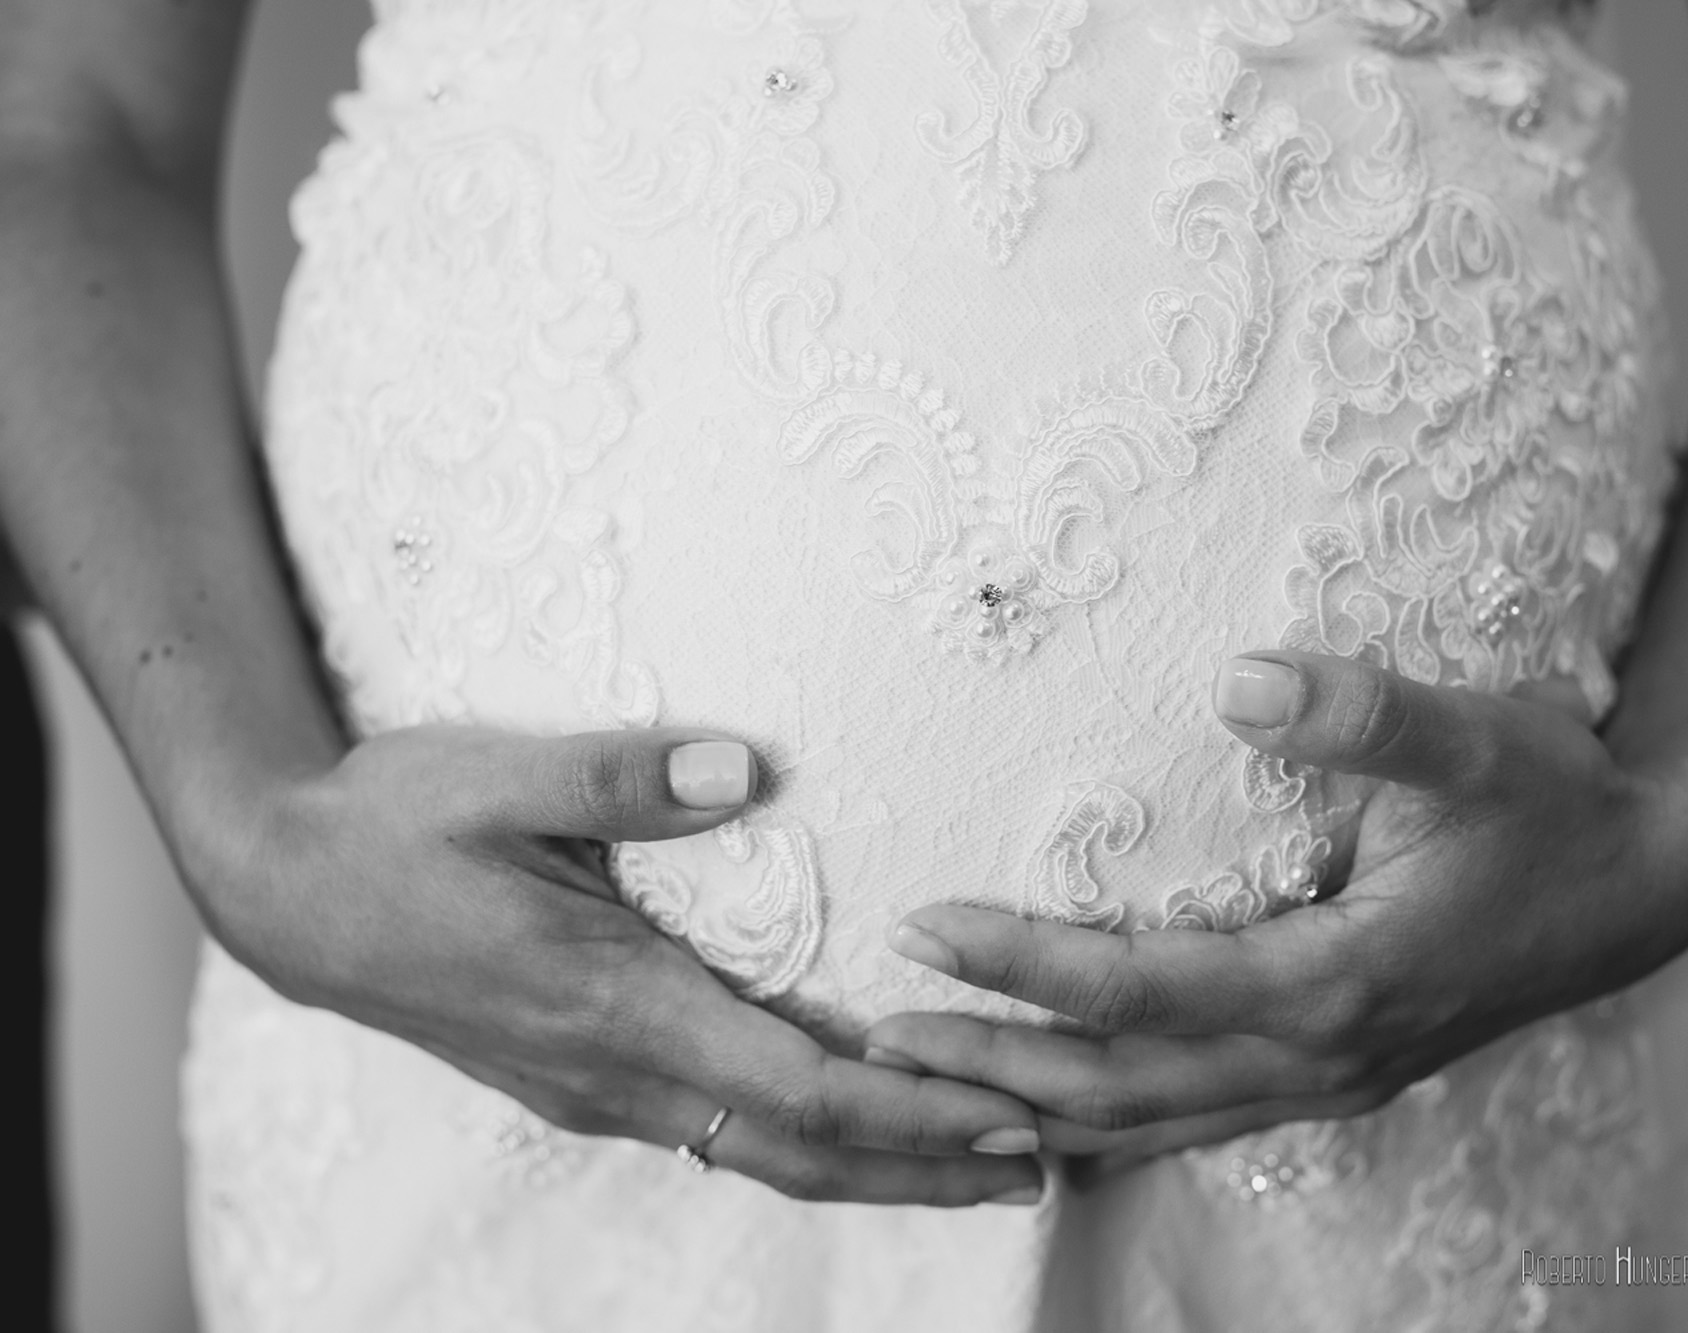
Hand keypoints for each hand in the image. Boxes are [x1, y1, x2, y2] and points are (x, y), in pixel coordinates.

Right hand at [184, 725, 1044, 1206]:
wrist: (285, 891)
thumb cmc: (392, 825)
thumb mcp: (499, 778)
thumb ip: (624, 776)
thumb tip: (745, 767)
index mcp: (615, 1004)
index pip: (799, 1088)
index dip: (915, 1112)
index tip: (1013, 1120)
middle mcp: (615, 1071)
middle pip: (801, 1151)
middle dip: (924, 1168)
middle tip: (1041, 1169)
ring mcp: (596, 1088)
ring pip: (760, 1154)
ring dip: (874, 1163)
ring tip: (974, 1160)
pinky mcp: (582, 1079)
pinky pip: (718, 1130)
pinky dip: (806, 1139)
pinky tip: (849, 1122)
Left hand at [862, 649, 1687, 1180]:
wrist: (1647, 888)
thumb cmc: (1556, 805)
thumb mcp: (1480, 741)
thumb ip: (1368, 713)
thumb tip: (1242, 680)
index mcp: (1336, 979)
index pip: (1139, 989)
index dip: (1022, 963)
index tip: (922, 923)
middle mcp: (1318, 1053)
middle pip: (1118, 1084)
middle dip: (989, 1065)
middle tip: (870, 1041)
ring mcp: (1326, 1079)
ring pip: (1149, 1124)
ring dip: (1033, 1109)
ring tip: (925, 1090)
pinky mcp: (1334, 1075)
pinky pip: (1193, 1122)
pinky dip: (1106, 1127)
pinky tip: (1047, 1117)